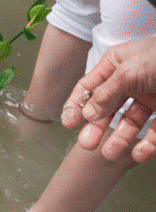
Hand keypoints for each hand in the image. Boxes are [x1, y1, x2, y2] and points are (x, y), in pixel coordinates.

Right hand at [61, 37, 155, 162]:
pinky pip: (153, 131)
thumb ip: (107, 93)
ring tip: (110, 153)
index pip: (90, 86)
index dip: (77, 104)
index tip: (69, 123)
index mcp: (115, 64)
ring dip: (119, 139)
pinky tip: (138, 153)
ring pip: (130, 122)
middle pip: (108, 107)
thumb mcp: (128, 71)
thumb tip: (88, 111)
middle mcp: (130, 82)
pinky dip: (146, 144)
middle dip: (96, 126)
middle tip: (87, 144)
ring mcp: (149, 97)